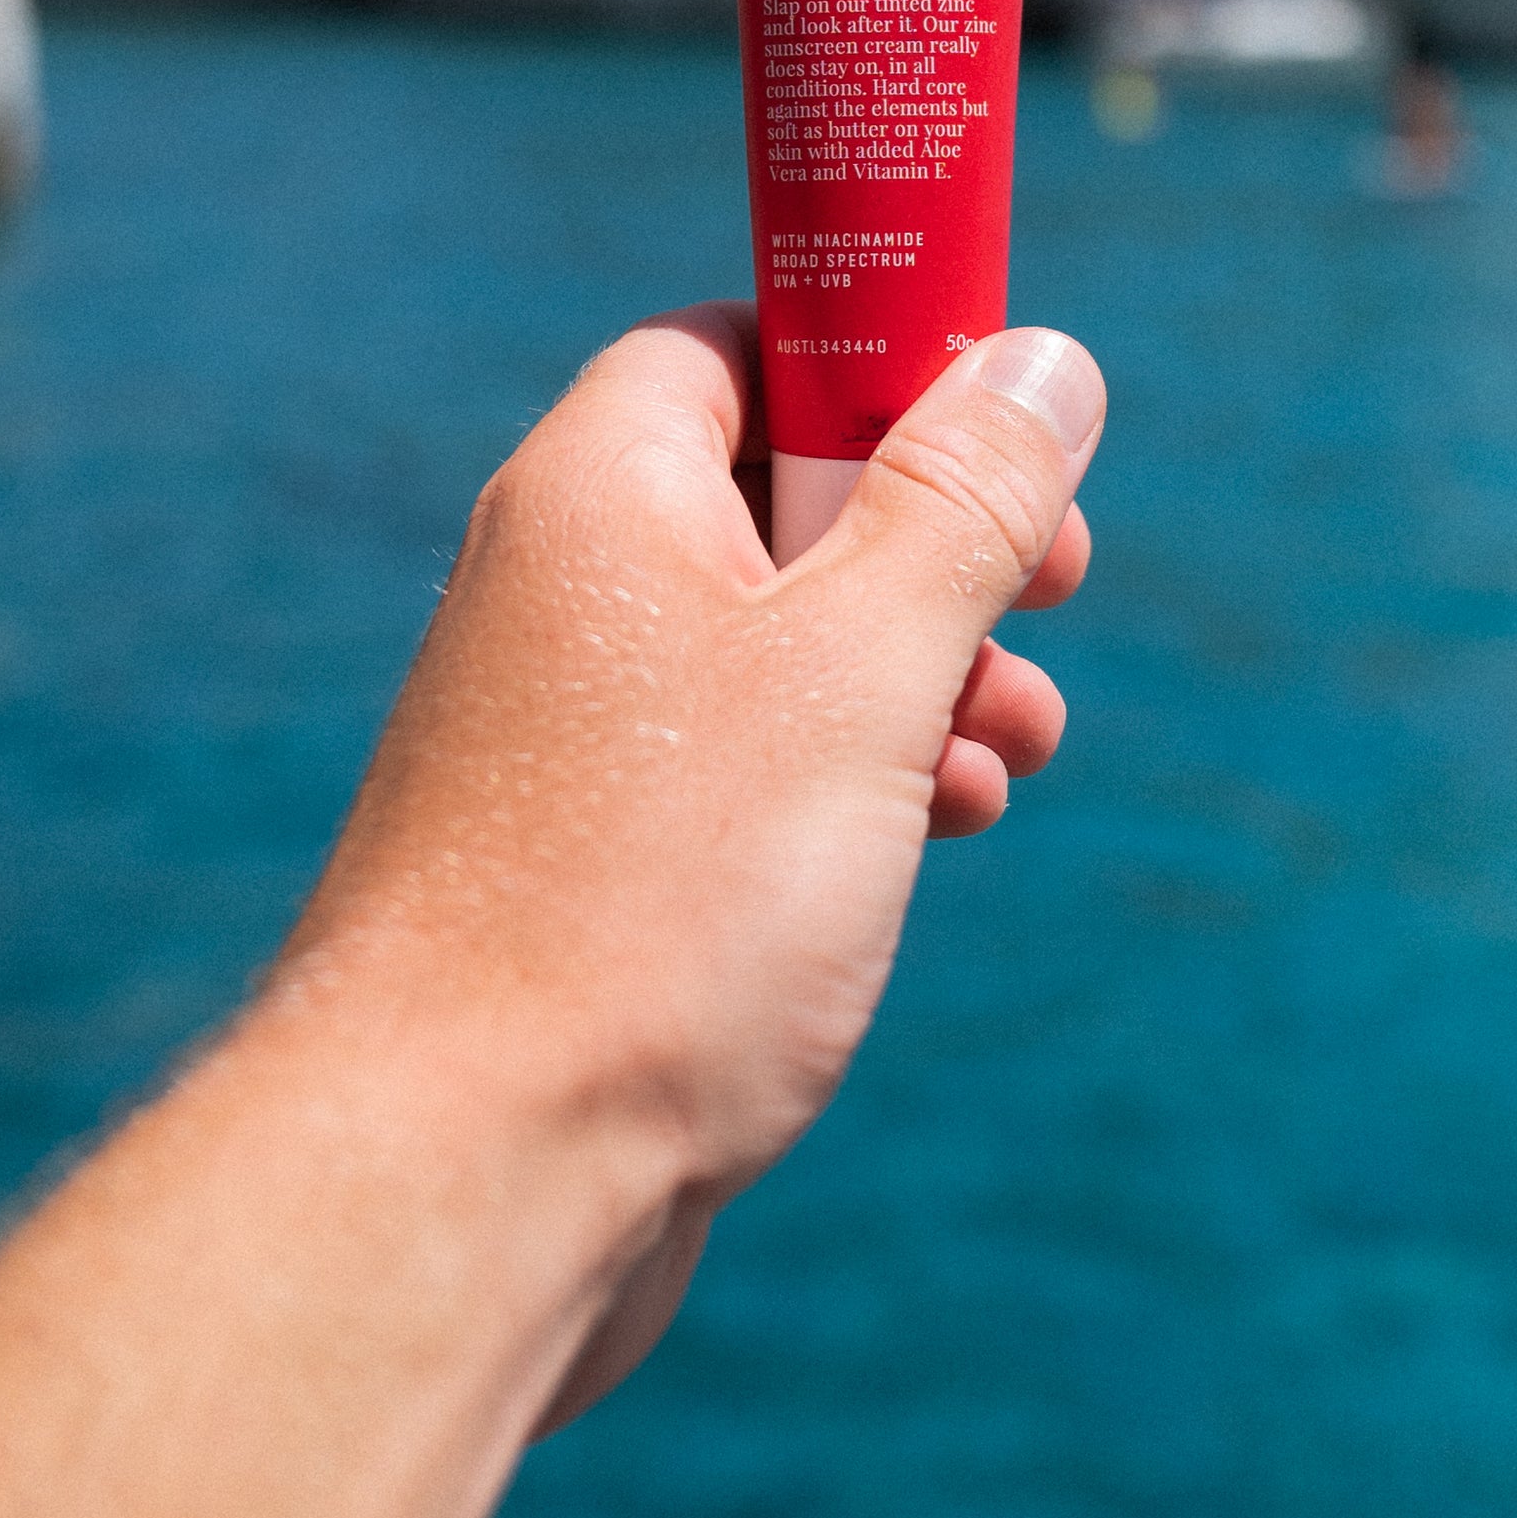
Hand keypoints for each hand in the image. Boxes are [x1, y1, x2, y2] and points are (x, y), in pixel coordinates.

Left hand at [280, 309, 1104, 1421]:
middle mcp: (566, 599)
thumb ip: (960, 505)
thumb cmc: (655, 899)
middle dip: (936, 549)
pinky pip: (746, 778)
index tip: (1006, 419)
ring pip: (781, 656)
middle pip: (781, 502)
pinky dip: (855, 789)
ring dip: (921, 682)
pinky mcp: (595, 873)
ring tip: (1012, 751)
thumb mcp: (860, 669)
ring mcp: (573, 743)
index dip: (877, 359)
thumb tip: (1039, 361)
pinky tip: (937, 845)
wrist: (465, 1172)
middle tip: (1051, 591)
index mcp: (600, 497)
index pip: (737, 345)